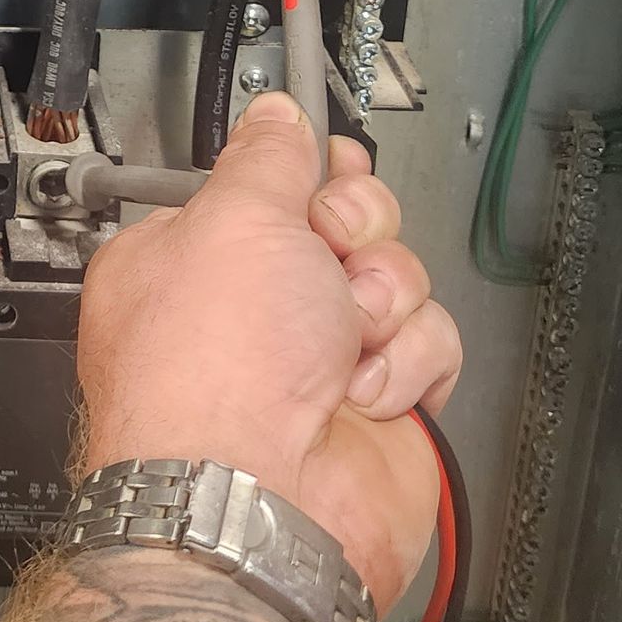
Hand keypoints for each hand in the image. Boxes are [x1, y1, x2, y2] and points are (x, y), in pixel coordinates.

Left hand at [75, 91, 461, 612]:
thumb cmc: (213, 374)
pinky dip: (408, 363)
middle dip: (353, 234)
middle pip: (345, 223)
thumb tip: (275, 116)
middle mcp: (251, 310)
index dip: (306, 175)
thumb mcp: (233, 218)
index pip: (269, 184)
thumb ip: (266, 158)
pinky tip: (366, 391)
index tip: (321, 172)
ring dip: (383, 300)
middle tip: (330, 258)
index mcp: (193, 258)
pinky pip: (428, 345)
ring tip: (344, 341)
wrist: (259, 504)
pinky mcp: (377, 406)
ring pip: (396, 279)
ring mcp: (315, 361)